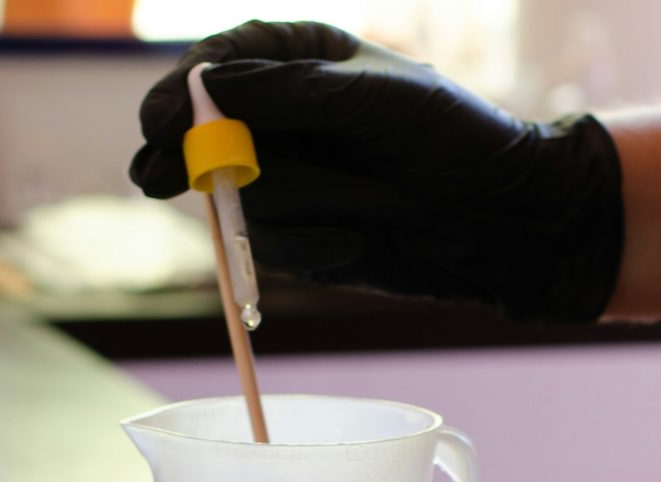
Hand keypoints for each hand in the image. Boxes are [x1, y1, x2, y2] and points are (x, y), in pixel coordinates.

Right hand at [130, 21, 623, 321]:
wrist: (504, 219)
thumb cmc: (454, 139)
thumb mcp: (374, 102)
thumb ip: (289, 94)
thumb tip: (209, 89)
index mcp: (302, 56)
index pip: (217, 64)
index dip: (181, 93)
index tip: (159, 122)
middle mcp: (284, 114)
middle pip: (201, 132)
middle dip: (184, 156)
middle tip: (156, 177)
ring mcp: (287, 175)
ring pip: (236, 195)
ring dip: (296, 207)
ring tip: (368, 205)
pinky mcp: (299, 231)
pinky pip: (267, 244)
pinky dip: (309, 246)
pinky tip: (357, 240)